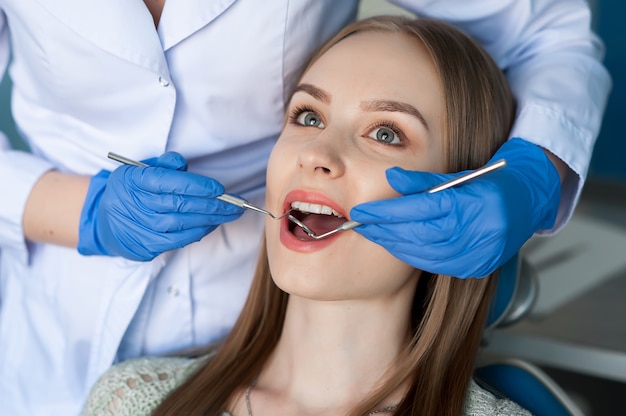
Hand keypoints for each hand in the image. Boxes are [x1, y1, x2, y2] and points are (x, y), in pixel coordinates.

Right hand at [78, 152, 243, 260]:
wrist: (104, 220)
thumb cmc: (130, 190)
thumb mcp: (140, 169)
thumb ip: (163, 164)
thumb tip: (182, 163)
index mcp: (134, 181)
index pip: (170, 183)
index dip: (198, 186)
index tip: (220, 188)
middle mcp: (136, 204)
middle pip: (181, 205)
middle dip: (213, 205)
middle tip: (236, 204)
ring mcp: (140, 227)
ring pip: (182, 224)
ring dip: (211, 219)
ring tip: (231, 214)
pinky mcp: (146, 246)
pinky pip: (178, 240)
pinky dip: (198, 232)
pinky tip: (212, 225)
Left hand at [349, 138, 560, 277]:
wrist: (526, 204)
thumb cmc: (489, 185)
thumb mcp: (457, 176)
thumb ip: (422, 181)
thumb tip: (390, 178)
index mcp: (472, 204)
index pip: (419, 209)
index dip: (386, 212)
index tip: (362, 212)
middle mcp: (477, 232)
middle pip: (418, 234)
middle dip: (383, 230)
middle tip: (359, 225)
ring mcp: (478, 254)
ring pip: (424, 253)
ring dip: (394, 244)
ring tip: (373, 234)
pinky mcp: (476, 268)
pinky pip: (436, 265)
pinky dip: (412, 255)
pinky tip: (396, 246)